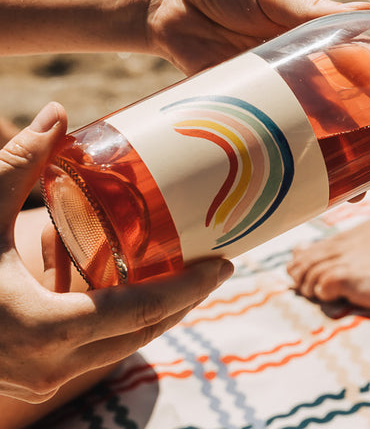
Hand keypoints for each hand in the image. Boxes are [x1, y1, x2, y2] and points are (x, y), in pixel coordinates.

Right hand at [0, 104, 231, 402]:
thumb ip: (19, 163)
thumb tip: (59, 111)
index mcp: (48, 327)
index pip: (144, 311)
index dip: (191, 287)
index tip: (227, 262)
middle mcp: (50, 365)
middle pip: (142, 333)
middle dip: (185, 299)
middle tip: (217, 262)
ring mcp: (38, 379)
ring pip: (118, 347)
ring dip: (155, 313)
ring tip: (185, 272)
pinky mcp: (29, 378)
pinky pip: (90, 351)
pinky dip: (119, 323)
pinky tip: (131, 290)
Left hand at [145, 0, 369, 175]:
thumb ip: (311, 7)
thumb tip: (367, 12)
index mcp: (326, 31)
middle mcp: (310, 66)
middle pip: (361, 104)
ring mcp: (280, 92)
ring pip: (326, 129)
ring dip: (352, 157)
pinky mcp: (247, 110)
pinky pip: (279, 142)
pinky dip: (300, 165)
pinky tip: (317, 189)